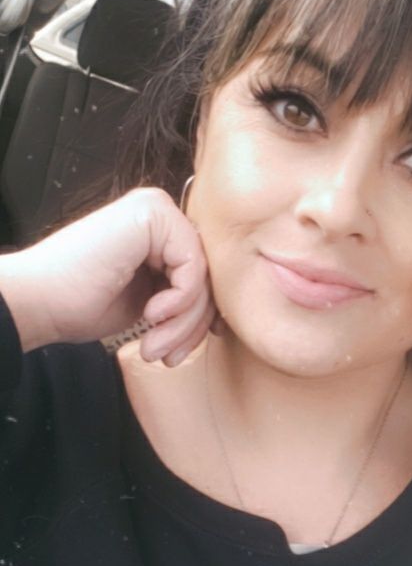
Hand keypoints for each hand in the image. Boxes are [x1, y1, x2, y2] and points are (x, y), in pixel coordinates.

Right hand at [0, 188, 219, 364]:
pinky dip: (179, 300)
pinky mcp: (154, 214)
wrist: (38, 300)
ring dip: (182, 323)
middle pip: (205, 276)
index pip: (200, 276)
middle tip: (166, 356)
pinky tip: (150, 315)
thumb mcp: (145, 303)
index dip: (198, 319)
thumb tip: (219, 316)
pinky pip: (193, 267)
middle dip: (189, 325)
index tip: (181, 350)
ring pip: (201, 276)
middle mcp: (161, 215)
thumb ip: (178, 298)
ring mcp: (158, 210)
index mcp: (158, 233)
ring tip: (155, 346)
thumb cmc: (78, 303)